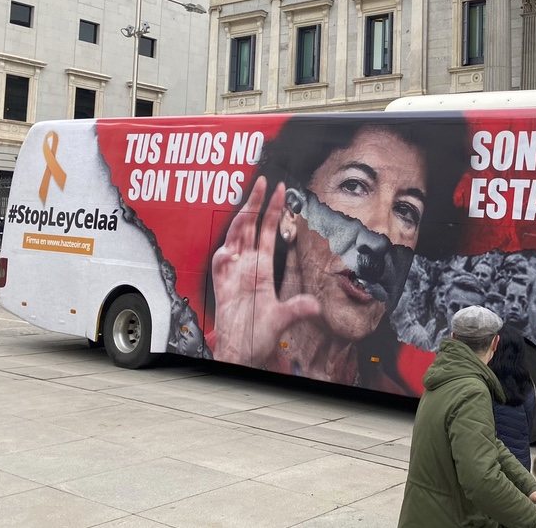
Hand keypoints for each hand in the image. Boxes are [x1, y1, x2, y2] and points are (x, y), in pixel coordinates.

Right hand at [212, 177, 321, 364]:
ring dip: (240, 220)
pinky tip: (229, 251)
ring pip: (234, 238)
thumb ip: (297, 310)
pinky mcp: (220, 285)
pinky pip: (219, 265)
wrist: (240, 353)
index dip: (273, 210)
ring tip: (249, 203)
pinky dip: (223, 256)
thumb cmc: (258, 336)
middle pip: (249, 226)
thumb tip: (315, 307)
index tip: (280, 189)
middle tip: (264, 181)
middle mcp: (246, 266)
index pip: (268, 231)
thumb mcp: (283, 320)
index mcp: (261, 268)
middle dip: (256, 203)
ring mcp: (232, 273)